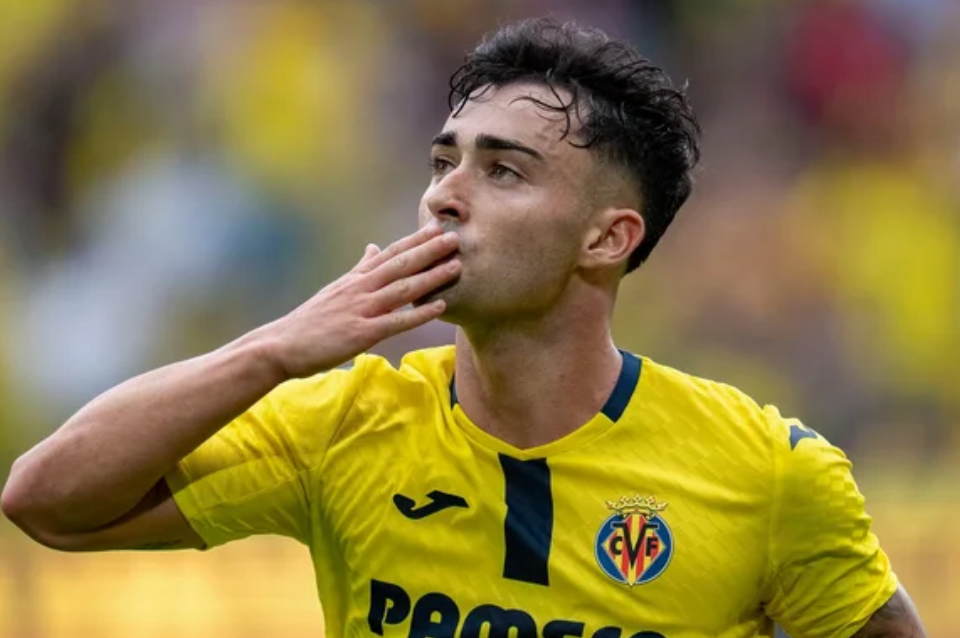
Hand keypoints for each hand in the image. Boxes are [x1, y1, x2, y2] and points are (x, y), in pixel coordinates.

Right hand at [263, 225, 460, 378]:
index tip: (437, 228)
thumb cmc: (309, 322)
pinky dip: (419, 313)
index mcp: (355, 279)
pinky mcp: (361, 333)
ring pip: (402, 289)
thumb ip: (359, 269)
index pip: (390, 254)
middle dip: (429, 250)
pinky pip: (396, 321)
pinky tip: (439, 306)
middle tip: (454, 237)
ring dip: (430, 276)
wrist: (281, 345)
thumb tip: (374, 247)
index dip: (415, 241)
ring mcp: (361, 310)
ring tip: (456, 266)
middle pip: (400, 265)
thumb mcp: (336, 289)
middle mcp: (360, 289)